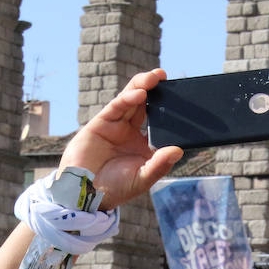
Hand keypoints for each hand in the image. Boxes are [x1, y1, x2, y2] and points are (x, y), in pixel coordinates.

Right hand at [58, 70, 182, 210]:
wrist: (86, 192)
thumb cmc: (115, 189)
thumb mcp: (142, 178)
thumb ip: (159, 165)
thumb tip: (178, 150)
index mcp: (145, 146)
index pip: (160, 124)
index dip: (169, 111)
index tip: (182, 99)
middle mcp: (132, 133)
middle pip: (146, 106)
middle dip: (155, 90)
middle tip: (165, 76)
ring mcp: (117, 126)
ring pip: (131, 100)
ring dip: (142, 87)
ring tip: (154, 77)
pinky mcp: (102, 122)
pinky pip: (117, 107)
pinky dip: (128, 99)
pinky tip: (140, 93)